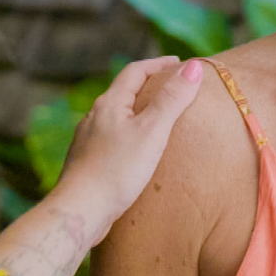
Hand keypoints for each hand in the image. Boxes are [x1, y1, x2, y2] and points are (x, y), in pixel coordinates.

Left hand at [0, 56, 202, 275]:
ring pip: (116, 115)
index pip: (135, 71)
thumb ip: (172, 99)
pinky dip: (129, 132)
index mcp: (109, 103)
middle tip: (173, 87)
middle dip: (149, 85)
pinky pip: (111, 137)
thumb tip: (195, 66)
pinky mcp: (87, 162)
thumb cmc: (117, 171)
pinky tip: (136, 150)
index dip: (158, 64)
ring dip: (137, 110)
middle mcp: (94, 116)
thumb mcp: (152, 131)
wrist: (80, 211)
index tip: (179, 64)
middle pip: (123, 91)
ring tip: (158, 118)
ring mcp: (88, 140)